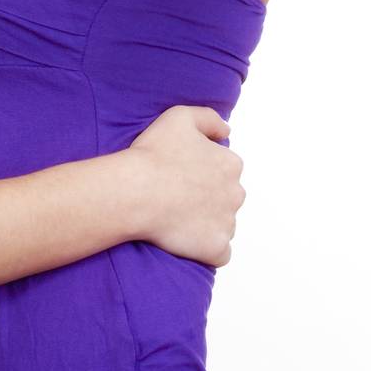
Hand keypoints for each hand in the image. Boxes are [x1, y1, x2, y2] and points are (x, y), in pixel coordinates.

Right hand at [125, 105, 245, 266]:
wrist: (135, 191)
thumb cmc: (153, 153)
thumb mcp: (180, 116)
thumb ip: (209, 119)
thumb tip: (227, 131)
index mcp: (230, 164)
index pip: (225, 170)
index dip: (202, 172)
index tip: (181, 174)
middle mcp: (235, 193)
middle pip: (226, 198)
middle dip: (208, 198)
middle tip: (177, 196)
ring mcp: (227, 223)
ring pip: (223, 224)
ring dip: (207, 223)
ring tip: (177, 218)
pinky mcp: (216, 248)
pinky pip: (220, 253)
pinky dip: (207, 249)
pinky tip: (187, 240)